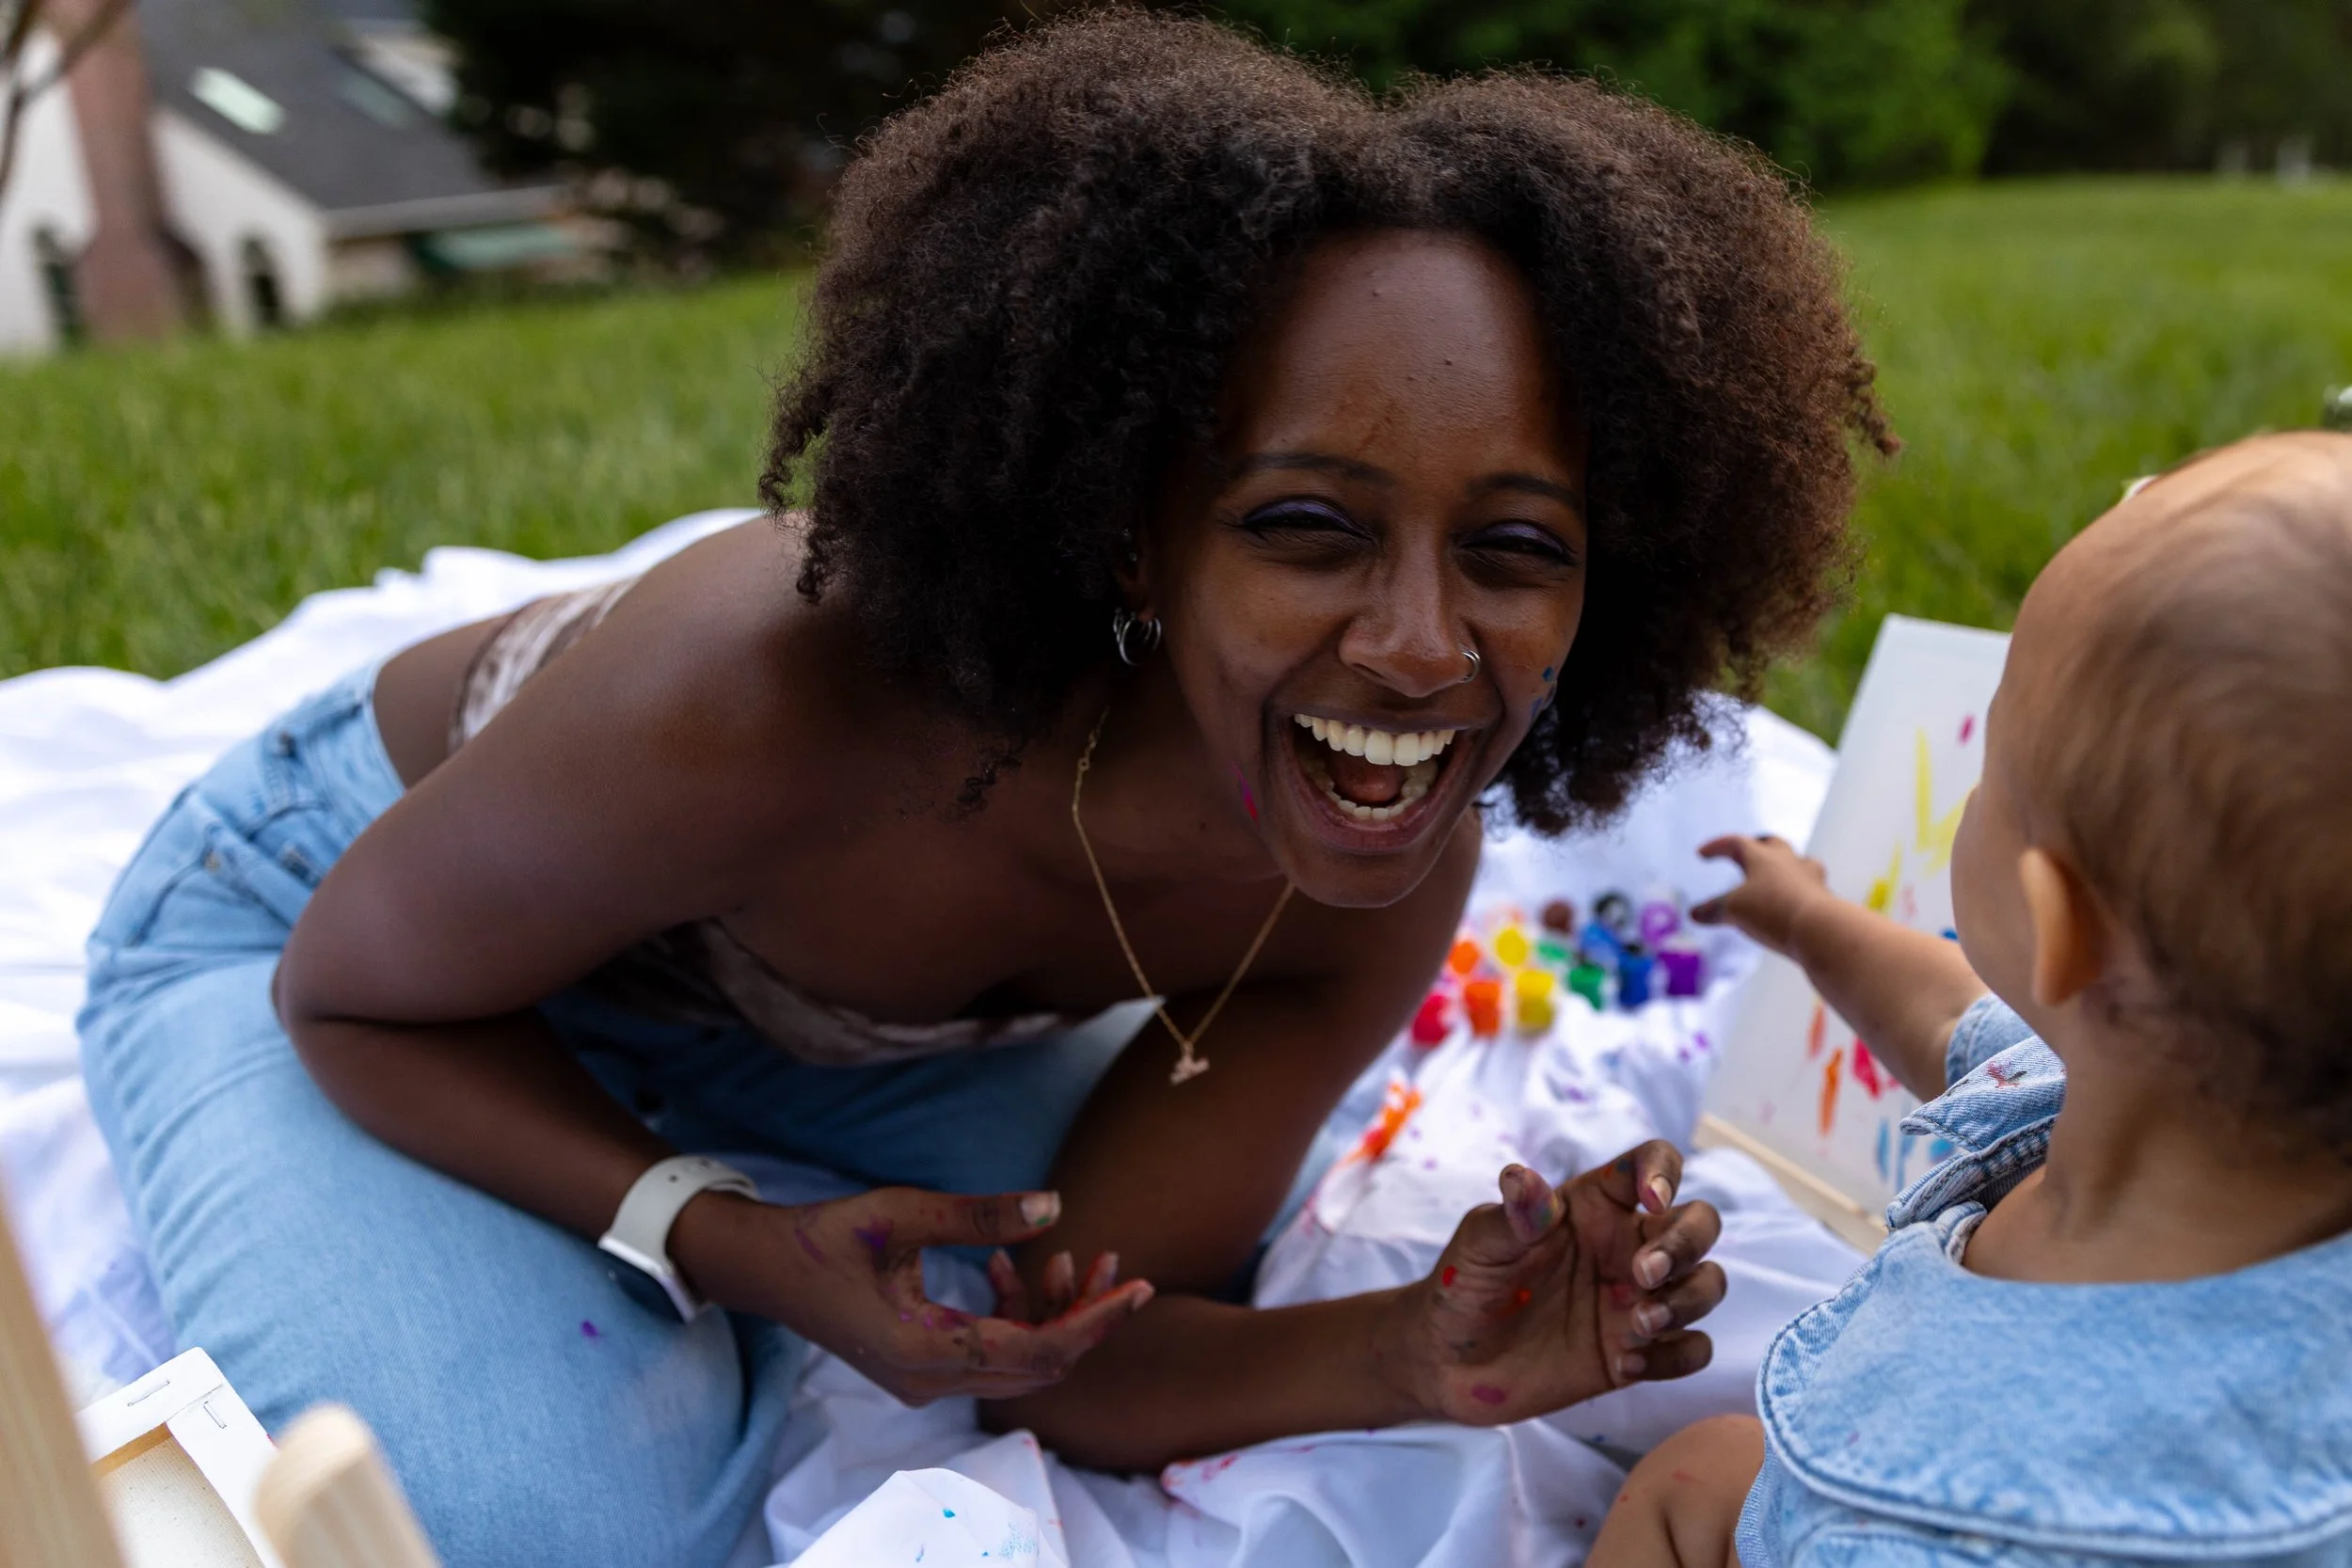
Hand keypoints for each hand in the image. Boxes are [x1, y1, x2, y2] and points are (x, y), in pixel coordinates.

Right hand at [680, 1186, 1152, 1404]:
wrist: (764, 1269)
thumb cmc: (824, 1236)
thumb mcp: (901, 1212)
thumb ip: (978, 1215)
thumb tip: (1057, 1205)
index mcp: (924, 1352)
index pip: (1037, 1353)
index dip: (1094, 1321)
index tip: (1140, 1288)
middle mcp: (929, 1381)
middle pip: (1036, 1367)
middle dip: (1085, 1320)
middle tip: (1122, 1267)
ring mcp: (925, 1381)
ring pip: (1017, 1364)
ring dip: (1052, 1316)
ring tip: (1073, 1257)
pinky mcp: (922, 1368)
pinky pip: (990, 1354)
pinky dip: (1013, 1315)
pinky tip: (1007, 1266)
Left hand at [1395, 1142, 1724, 1425]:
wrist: (1449, 1362)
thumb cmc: (1463, 1285)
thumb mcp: (1479, 1244)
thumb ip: (1511, 1215)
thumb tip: (1524, 1180)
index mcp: (1594, 1206)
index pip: (1652, 1163)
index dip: (1665, 1171)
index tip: (1652, 1199)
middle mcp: (1626, 1246)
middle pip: (1700, 1223)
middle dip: (1688, 1244)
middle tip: (1642, 1274)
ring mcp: (1637, 1300)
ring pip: (1707, 1284)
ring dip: (1689, 1301)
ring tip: (1637, 1325)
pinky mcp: (1638, 1352)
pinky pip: (1691, 1349)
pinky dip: (1675, 1355)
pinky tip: (1625, 1364)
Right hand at [1691, 833, 1829, 957]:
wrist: (1821, 930)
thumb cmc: (1771, 911)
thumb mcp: (1733, 911)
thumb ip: (1713, 911)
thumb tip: (1694, 914)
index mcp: (1762, 857)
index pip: (1735, 843)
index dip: (1717, 846)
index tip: (1702, 854)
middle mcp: (1788, 862)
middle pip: (1773, 843)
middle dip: (1758, 845)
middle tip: (1749, 849)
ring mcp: (1810, 879)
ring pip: (1799, 862)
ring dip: (1786, 866)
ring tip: (1779, 875)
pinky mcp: (1825, 900)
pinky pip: (1811, 887)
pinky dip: (1799, 891)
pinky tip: (1793, 903)